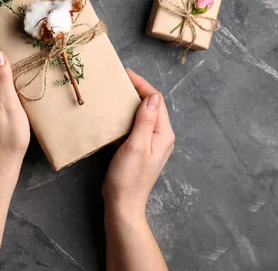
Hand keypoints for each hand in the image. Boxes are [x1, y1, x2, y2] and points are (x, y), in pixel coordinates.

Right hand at [103, 69, 174, 218]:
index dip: (142, 84)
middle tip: (118, 80)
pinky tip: (114, 114)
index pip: (156, 100)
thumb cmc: (128, 177)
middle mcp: (160, 136)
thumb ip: (145, 121)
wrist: (124, 203)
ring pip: (143, 114)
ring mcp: (150, 142)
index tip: (125, 74)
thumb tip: (152, 96)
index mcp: (163, 133)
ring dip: (131, 102)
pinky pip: (136, 125)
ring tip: (115, 92)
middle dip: (137, 90)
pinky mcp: (139, 148)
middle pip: (151, 105)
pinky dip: (126, 115)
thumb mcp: (136, 146)